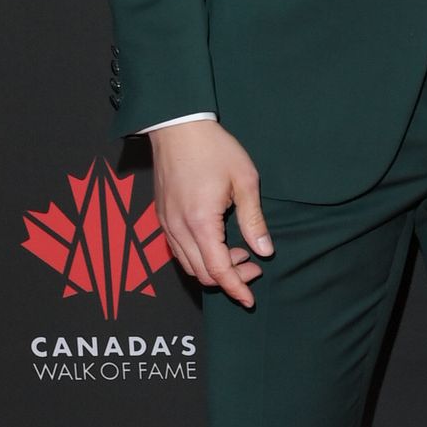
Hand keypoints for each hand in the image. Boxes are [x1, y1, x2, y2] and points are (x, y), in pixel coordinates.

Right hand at [150, 122, 271, 309]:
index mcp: (200, 222)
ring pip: (187, 265)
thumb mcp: (245, 181)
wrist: (177, 126)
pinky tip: (217, 243)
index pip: (218, 270)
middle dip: (228, 279)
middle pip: (201, 273)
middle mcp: (178, 229)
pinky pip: (178, 250)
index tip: (250, 299)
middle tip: (253, 267)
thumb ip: (253, 220)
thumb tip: (264, 250)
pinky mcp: (161, 217)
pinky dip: (198, 256)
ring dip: (213, 268)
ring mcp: (166, 224)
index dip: (236, 288)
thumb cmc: (214, 149)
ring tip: (239, 253)